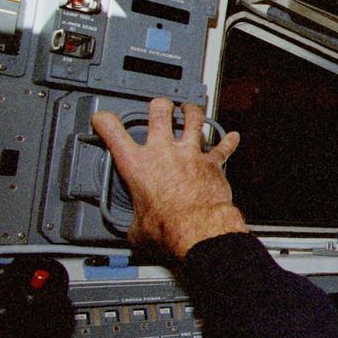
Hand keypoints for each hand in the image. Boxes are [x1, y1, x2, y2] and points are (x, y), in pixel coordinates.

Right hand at [91, 98, 246, 259]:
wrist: (198, 226)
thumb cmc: (168, 226)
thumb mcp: (137, 226)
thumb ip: (134, 223)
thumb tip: (135, 232)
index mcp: (137, 164)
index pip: (112, 131)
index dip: (105, 120)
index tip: (104, 118)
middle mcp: (163, 152)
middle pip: (159, 112)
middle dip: (159, 106)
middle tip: (159, 106)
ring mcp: (190, 153)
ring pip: (193, 120)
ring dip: (192, 112)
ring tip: (190, 109)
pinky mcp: (212, 162)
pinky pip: (223, 147)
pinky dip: (228, 141)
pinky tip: (232, 137)